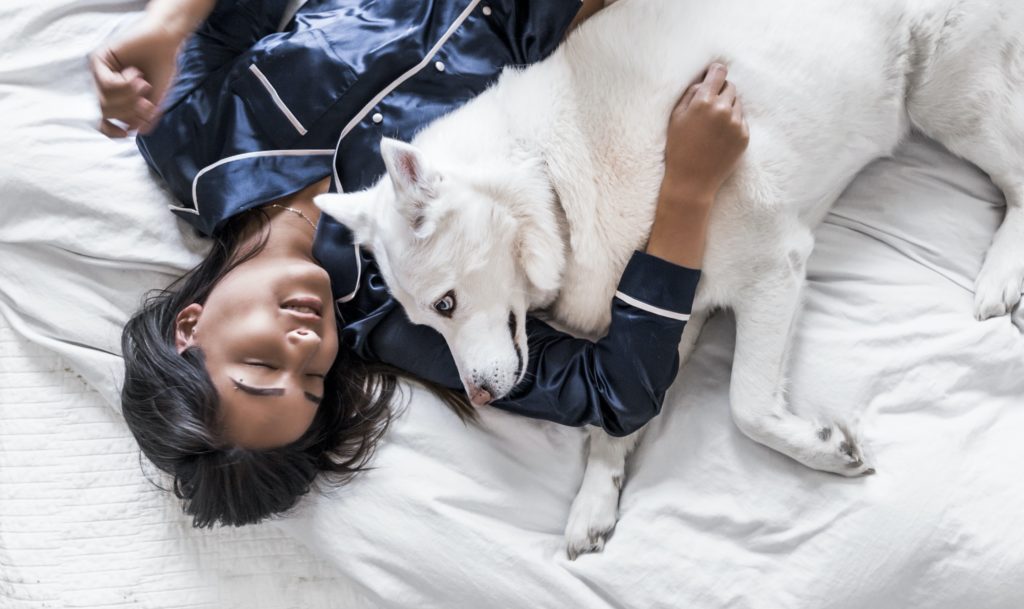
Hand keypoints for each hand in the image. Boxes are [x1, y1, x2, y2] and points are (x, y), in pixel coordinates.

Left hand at [90, 17, 184, 136]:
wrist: (166, 43)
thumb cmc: (161, 69)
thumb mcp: (156, 99)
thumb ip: (145, 116)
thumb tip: (134, 131)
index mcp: (116, 98)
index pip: (103, 121)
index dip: (111, 131)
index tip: (126, 134)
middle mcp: (103, 85)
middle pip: (105, 112)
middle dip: (128, 112)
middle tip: (147, 104)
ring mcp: (99, 72)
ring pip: (104, 100)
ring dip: (129, 97)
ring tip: (144, 85)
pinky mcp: (99, 59)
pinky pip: (106, 83)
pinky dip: (124, 83)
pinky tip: (136, 74)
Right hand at [645, 63, 749, 268]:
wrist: (692, 181)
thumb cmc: (679, 149)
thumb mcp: (675, 118)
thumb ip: (690, 94)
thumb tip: (704, 80)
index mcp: (703, 102)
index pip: (718, 72)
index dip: (716, 71)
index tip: (715, 73)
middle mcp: (723, 109)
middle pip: (730, 87)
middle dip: (721, 92)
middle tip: (710, 107)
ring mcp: (736, 123)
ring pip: (738, 103)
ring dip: (728, 108)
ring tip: (713, 125)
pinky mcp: (744, 136)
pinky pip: (741, 121)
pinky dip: (733, 124)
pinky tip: (719, 137)